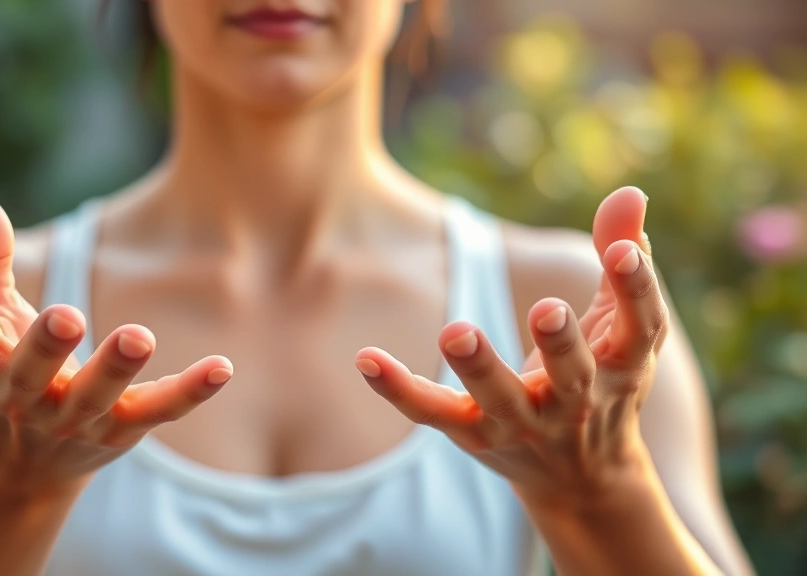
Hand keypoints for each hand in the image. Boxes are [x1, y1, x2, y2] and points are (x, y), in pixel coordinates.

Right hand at [0, 192, 232, 493]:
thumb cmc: (10, 365)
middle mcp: (22, 398)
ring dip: (115, 369)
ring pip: (94, 398)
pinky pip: (158, 411)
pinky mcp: (121, 430)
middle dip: (46, 347)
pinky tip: (222, 367)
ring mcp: (73, 420)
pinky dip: (190, 392)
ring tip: (138, 336)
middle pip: (30, 374)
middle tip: (67, 316)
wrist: (25, 464)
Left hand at [355, 187, 665, 503]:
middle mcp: (578, 401)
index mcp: (622, 366)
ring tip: (454, 332)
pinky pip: (432, 412)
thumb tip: (629, 190)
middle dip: (560, 343)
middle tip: (546, 308)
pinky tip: (366, 358)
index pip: (640, 328)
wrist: (583, 479)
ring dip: (479, 368)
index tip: (621, 252)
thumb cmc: (604, 380)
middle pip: (572, 375)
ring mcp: (525, 424)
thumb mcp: (621, 326)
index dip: (637, 289)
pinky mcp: (475, 435)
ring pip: (501, 399)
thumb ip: (623, 258)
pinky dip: (400, 390)